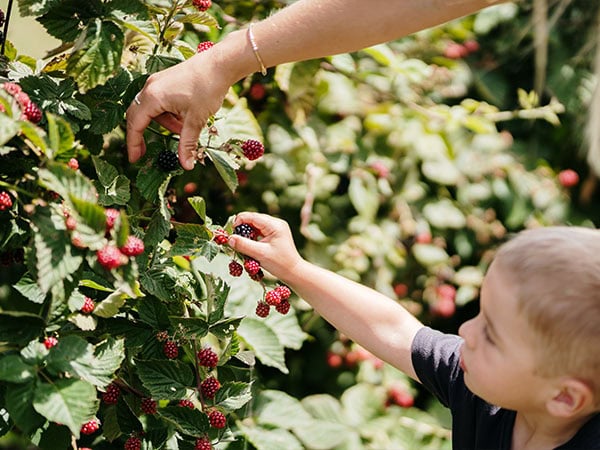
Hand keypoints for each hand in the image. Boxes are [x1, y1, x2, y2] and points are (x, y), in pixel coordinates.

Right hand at [126, 51, 232, 169]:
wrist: (220, 64)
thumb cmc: (207, 88)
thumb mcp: (196, 120)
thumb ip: (187, 144)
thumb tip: (185, 166)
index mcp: (153, 97)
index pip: (135, 124)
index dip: (133, 144)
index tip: (134, 160)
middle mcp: (150, 88)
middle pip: (137, 116)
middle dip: (141, 135)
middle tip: (145, 153)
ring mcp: (158, 82)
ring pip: (152, 110)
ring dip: (164, 124)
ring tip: (183, 131)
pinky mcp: (166, 80)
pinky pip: (160, 101)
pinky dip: (169, 114)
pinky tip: (185, 119)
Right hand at [228, 212, 303, 280]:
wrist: (294, 272)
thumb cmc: (280, 264)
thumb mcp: (260, 254)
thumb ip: (244, 245)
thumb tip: (229, 238)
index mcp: (274, 225)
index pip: (252, 216)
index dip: (239, 221)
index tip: (230, 232)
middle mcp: (276, 224)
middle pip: (253, 220)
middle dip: (242, 229)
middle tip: (233, 240)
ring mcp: (275, 229)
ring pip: (254, 226)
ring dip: (246, 234)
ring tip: (241, 245)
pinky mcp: (274, 235)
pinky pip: (258, 232)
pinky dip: (252, 238)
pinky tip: (249, 247)